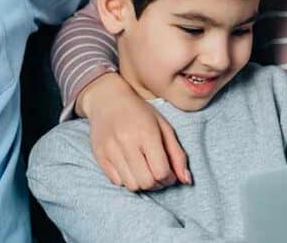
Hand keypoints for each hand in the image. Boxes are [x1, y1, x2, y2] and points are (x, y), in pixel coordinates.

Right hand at [77, 73, 191, 190]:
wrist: (107, 100)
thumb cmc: (140, 113)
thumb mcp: (164, 127)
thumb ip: (177, 155)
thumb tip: (186, 181)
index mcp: (147, 133)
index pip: (161, 172)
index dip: (169, 177)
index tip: (169, 172)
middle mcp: (126, 142)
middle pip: (146, 182)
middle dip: (157, 183)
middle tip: (157, 173)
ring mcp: (110, 150)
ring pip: (131, 186)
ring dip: (142, 183)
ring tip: (144, 170)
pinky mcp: (99, 155)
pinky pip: (116, 182)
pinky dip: (126, 179)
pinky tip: (129, 166)